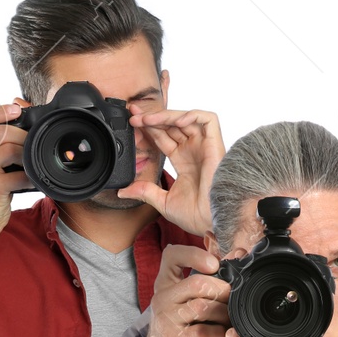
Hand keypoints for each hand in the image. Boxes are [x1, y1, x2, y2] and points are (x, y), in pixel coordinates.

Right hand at [0, 102, 29, 234]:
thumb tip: (22, 125)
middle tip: (35, 146)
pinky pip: (19, 175)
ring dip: (29, 154)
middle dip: (24, 135)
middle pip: (1, 132)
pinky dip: (32, 177)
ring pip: (10, 149)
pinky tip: (36, 181)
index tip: (16, 108)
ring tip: (35, 162)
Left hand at [121, 106, 224, 234]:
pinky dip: (192, 115)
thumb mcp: (163, 201)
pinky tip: (175, 121)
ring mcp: (204, 147)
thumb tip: (122, 192)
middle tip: (134, 116)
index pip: (163, 136)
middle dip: (152, 118)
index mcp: (183, 161)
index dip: (148, 128)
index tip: (132, 124)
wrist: (211, 221)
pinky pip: (208, 120)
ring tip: (147, 119)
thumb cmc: (196, 216)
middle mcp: (193, 151)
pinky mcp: (215, 144)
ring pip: (186, 118)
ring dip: (166, 115)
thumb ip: (144, 192)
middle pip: (171, 125)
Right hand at [134, 248, 230, 336]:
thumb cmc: (181, 332)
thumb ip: (208, 282)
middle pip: (198, 283)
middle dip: (223, 291)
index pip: (172, 255)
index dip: (195, 254)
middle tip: (232, 303)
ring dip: (224, 315)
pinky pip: (205, 332)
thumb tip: (238, 254)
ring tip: (229, 322)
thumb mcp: (188, 304)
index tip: (214, 265)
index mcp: (166, 285)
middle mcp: (163, 299)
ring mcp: (167, 319)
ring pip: (204, 307)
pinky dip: (220, 335)